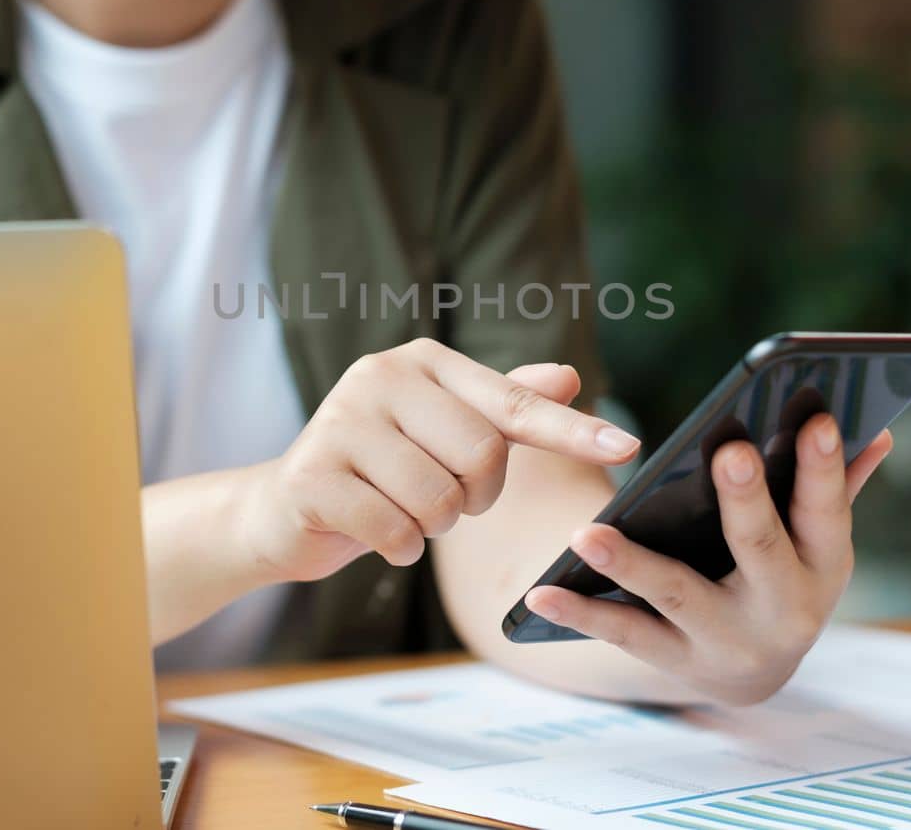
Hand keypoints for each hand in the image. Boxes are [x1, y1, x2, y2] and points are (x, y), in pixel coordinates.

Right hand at [237, 338, 639, 583]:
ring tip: (402, 511)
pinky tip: (377, 534)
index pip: (513, 403)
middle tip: (442, 499)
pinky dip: (398, 548)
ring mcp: (341, 421)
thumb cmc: (381, 469)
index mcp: (423, 362)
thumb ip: (505, 405)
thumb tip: (568, 375)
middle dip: (474, 498)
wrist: (284, 508)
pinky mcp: (314, 473)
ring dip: (433, 527)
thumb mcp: (445, 433)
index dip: (571, 430)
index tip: (626, 447)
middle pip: (481, 458)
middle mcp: (380, 376)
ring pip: (439, 500)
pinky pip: (396, 531)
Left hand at [523, 416, 891, 705]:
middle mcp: (785, 611)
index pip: (828, 512)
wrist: (746, 672)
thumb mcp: (814, 540)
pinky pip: (624, 634)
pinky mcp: (675, 662)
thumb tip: (873, 430)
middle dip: (747, 501)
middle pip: (761, 549)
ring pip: (678, 595)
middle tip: (729, 451)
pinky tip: (539, 595)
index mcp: (824, 567)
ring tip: (585, 534)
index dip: (825, 469)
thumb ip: (835, 486)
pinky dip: (580, 614)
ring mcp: (728, 640)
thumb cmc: (777, 575)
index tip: (818, 419)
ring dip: (632, 563)